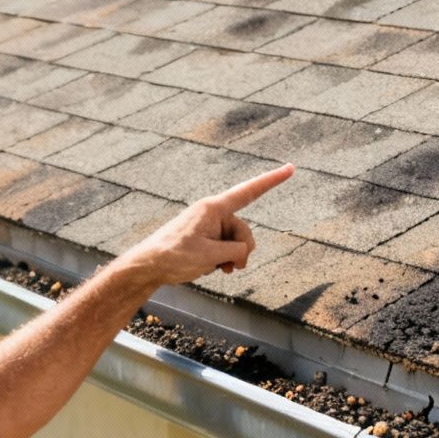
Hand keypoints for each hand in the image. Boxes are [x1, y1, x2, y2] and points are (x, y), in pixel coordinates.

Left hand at [114, 163, 294, 288]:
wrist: (148, 266)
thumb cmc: (174, 256)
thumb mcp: (209, 256)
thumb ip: (234, 252)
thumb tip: (242, 253)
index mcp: (214, 208)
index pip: (249, 191)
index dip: (271, 180)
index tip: (290, 168)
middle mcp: (213, 213)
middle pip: (244, 231)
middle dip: (241, 251)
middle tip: (228, 267)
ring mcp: (209, 226)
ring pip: (236, 243)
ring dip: (231, 258)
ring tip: (217, 269)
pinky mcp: (205, 238)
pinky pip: (225, 248)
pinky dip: (224, 260)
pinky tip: (213, 268)